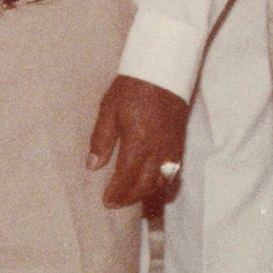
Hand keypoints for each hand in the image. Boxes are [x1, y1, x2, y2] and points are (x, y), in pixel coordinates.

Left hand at [86, 75, 188, 208]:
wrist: (163, 69)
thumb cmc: (133, 87)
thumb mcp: (109, 110)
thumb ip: (101, 140)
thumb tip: (92, 166)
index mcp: (138, 143)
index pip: (127, 179)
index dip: (117, 194)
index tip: (106, 201)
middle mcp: (157, 150)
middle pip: (145, 186)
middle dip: (130, 198)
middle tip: (116, 202)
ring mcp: (171, 147)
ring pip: (161, 181)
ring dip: (146, 192)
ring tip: (132, 194)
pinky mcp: (179, 141)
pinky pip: (174, 171)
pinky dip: (163, 182)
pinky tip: (153, 182)